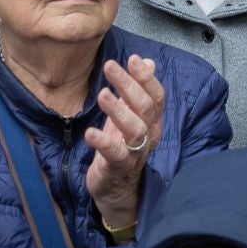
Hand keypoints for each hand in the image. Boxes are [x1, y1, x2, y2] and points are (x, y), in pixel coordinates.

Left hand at [85, 56, 165, 230]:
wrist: (116, 188)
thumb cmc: (122, 145)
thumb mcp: (130, 114)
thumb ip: (138, 88)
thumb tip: (148, 61)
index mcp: (152, 121)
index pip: (156, 96)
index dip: (146, 77)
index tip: (132, 59)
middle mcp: (148, 135)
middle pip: (144, 107)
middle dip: (128, 84)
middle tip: (110, 66)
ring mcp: (135, 152)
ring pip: (134, 129)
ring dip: (118, 110)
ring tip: (103, 94)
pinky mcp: (118, 168)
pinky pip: (115, 155)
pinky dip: (104, 143)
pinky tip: (90, 132)